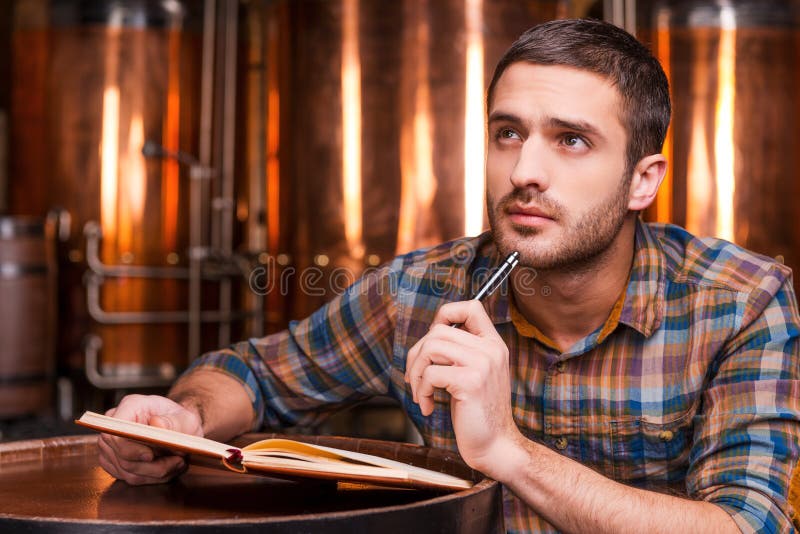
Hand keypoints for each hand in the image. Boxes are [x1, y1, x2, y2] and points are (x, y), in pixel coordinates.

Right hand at [97, 394, 203, 484]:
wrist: (179, 429)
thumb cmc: (181, 421)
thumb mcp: (186, 418)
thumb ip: (174, 422)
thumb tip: (157, 424)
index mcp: (130, 406)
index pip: (116, 432)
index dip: (130, 448)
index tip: (151, 456)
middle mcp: (115, 425)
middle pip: (122, 456)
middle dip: (151, 465)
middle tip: (178, 461)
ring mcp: (110, 445)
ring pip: (126, 470)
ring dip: (155, 473)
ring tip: (178, 464)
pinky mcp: (114, 462)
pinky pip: (129, 477)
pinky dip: (151, 477)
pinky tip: (168, 469)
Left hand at [404, 300, 523, 477]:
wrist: (496, 446)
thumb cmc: (477, 413)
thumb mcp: (474, 374)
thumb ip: (460, 352)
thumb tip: (427, 338)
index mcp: (493, 344)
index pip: (471, 307)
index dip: (445, 315)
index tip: (432, 340)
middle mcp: (491, 349)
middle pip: (438, 330)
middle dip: (417, 354)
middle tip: (415, 378)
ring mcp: (483, 364)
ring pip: (431, 348)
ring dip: (415, 372)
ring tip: (420, 393)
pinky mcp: (471, 382)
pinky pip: (430, 373)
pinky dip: (421, 390)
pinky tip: (427, 406)